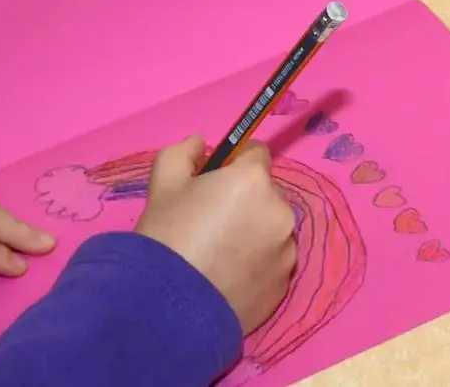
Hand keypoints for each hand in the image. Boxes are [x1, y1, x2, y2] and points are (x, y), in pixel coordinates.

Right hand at [134, 137, 298, 332]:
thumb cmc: (167, 234)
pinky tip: (229, 276)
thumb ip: (184, 152)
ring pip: (273, 229)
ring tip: (220, 254)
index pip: (256, 153)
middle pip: (267, 193)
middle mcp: (280, 212)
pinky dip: (258, 263)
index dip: (235, 163)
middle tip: (212, 220)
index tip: (215, 180)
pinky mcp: (284, 285)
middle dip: (246, 199)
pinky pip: (273, 262)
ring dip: (255, 232)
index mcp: (254, 181)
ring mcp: (286, 251)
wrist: (169, 305)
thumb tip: (199, 144)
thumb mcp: (163, 181)